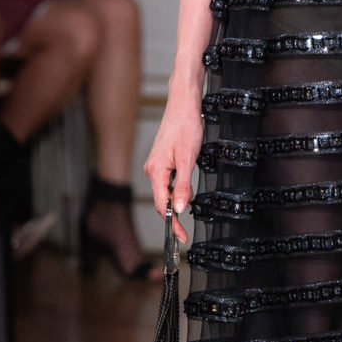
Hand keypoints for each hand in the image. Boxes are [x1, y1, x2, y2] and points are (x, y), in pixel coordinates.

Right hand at [144, 93, 204, 243]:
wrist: (183, 105)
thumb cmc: (185, 127)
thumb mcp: (188, 160)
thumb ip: (183, 185)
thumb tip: (179, 208)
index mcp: (156, 171)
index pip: (161, 205)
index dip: (171, 222)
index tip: (180, 236)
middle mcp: (152, 169)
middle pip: (161, 200)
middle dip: (173, 215)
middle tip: (185, 231)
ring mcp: (156, 165)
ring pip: (165, 190)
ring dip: (176, 200)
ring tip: (188, 204)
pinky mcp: (161, 161)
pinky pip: (167, 181)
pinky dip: (176, 188)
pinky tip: (185, 189)